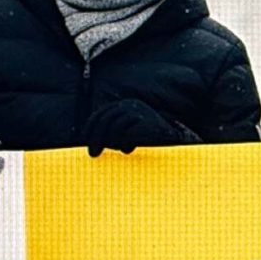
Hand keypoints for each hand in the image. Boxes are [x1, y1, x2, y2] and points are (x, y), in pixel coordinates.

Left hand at [84, 99, 200, 156]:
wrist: (174, 138)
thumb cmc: (148, 138)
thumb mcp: (127, 133)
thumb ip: (113, 132)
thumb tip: (92, 141)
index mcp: (124, 105)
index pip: (100, 114)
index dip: (90, 128)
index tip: (85, 142)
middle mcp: (130, 105)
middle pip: (105, 120)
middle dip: (96, 138)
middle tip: (92, 154)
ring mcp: (139, 111)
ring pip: (114, 127)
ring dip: (112, 143)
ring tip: (117, 152)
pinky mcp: (146, 121)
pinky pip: (127, 134)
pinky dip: (125, 144)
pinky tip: (129, 150)